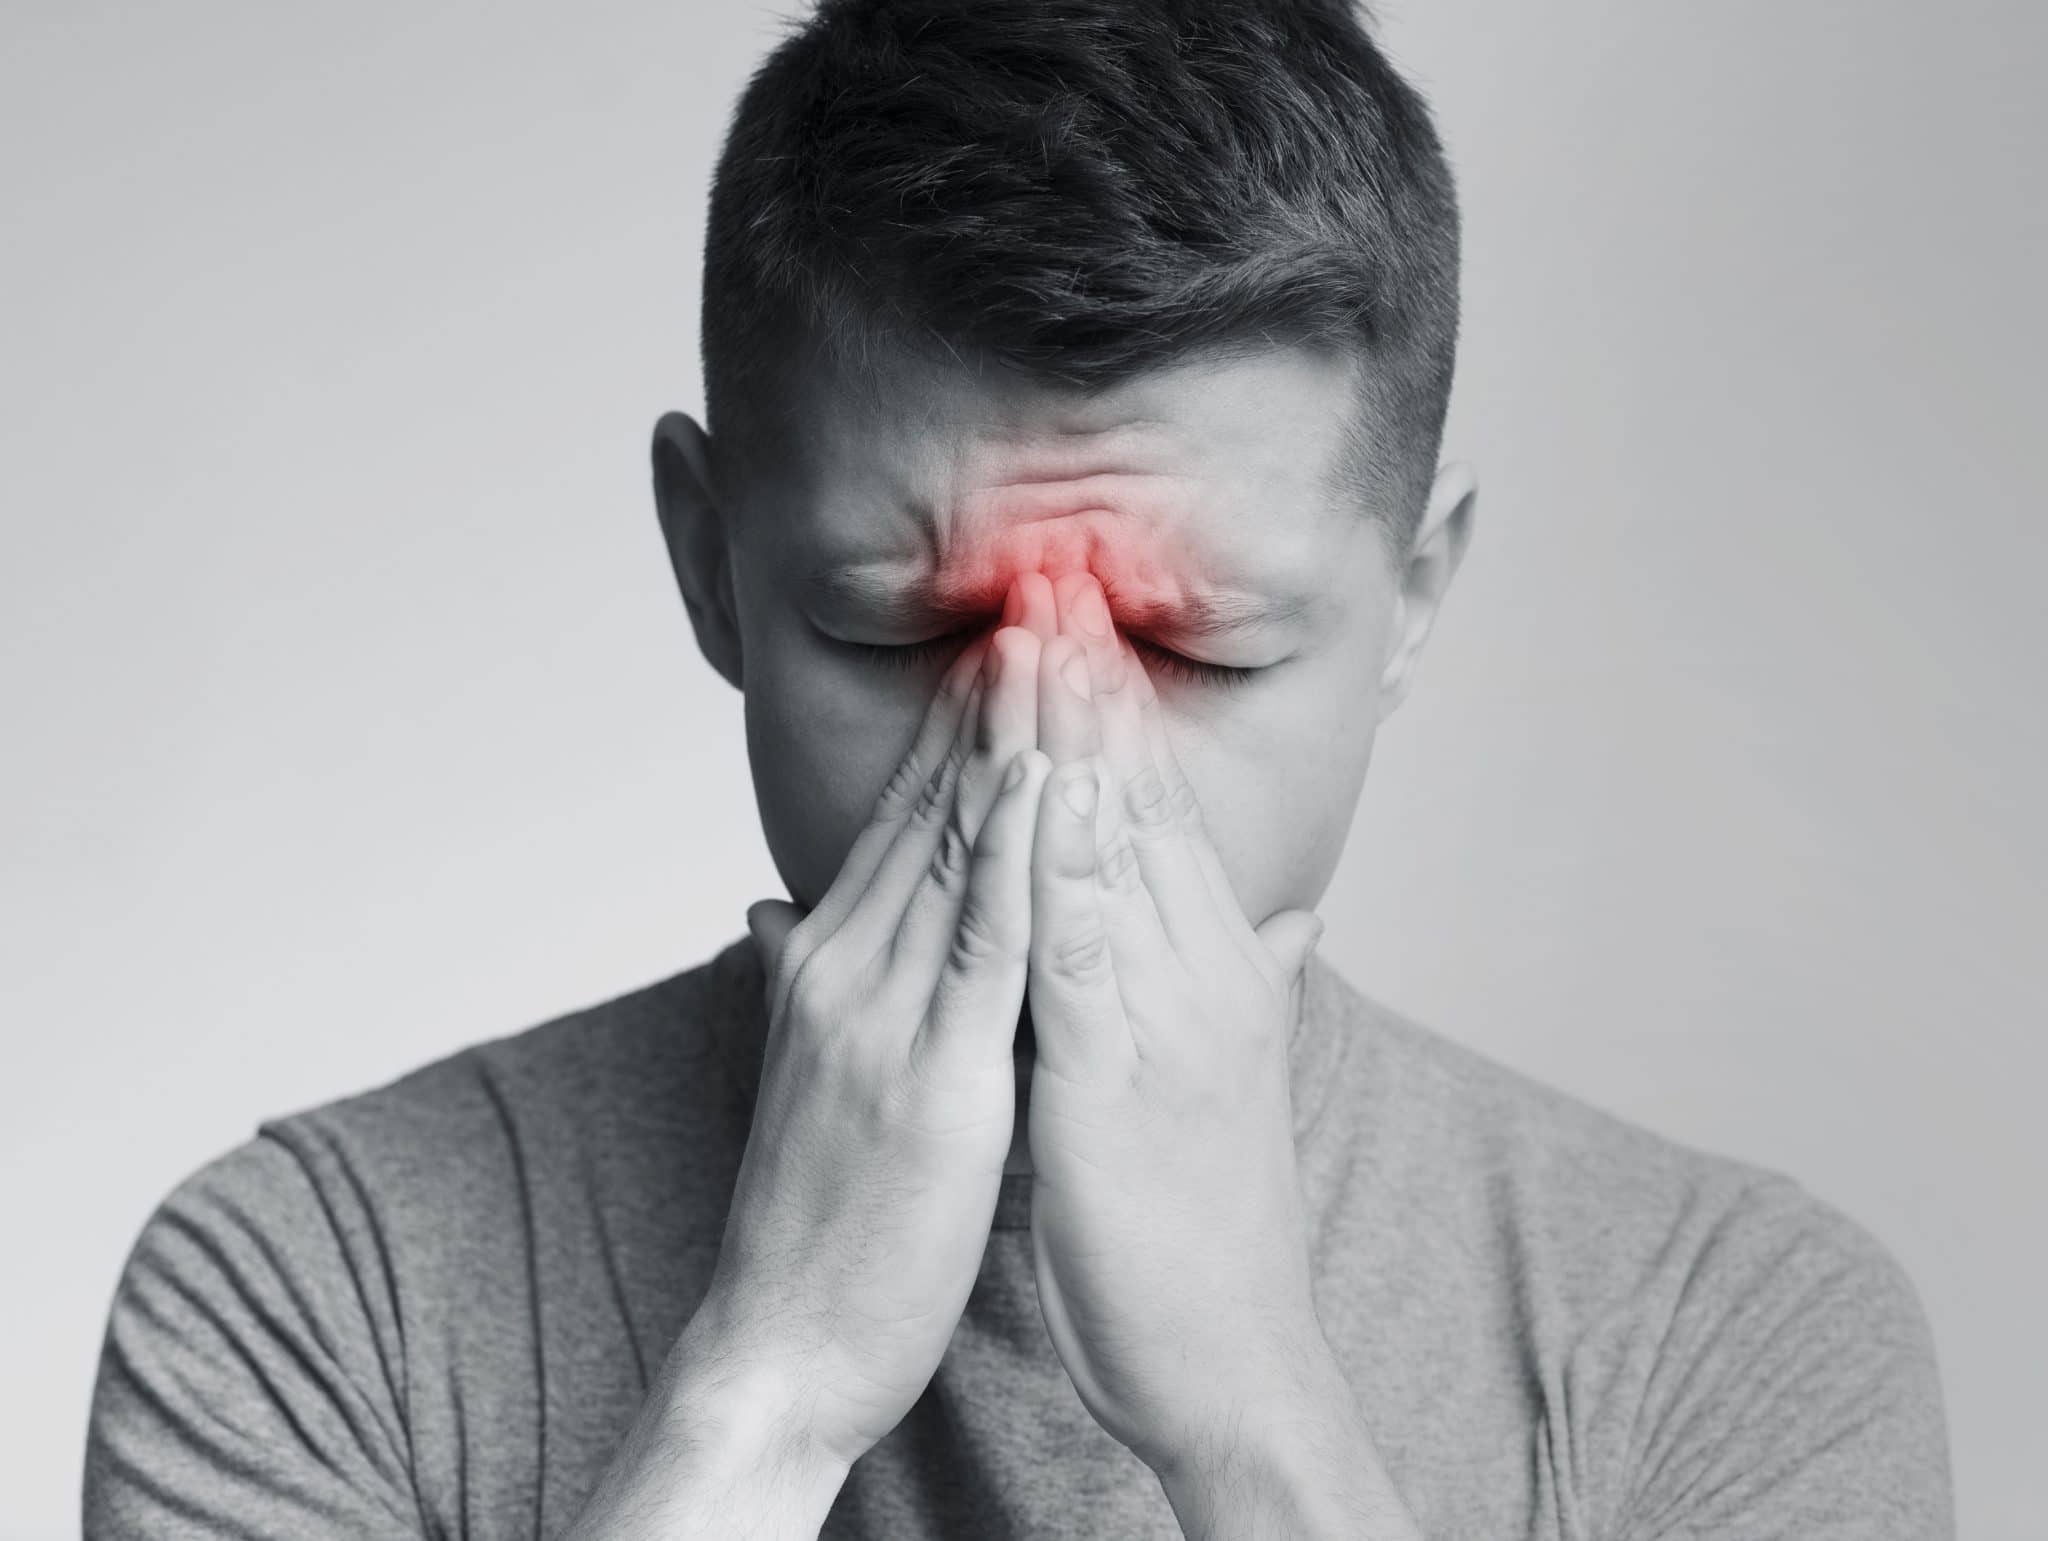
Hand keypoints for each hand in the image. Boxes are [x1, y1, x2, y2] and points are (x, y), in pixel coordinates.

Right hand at [708, 625, 1049, 1471]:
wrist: (776, 1341)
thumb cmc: (812, 1217)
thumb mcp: (806, 1078)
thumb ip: (800, 984)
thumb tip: (776, 917)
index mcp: (833, 968)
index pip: (903, 821)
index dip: (957, 728)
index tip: (1008, 643)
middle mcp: (848, 968)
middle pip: (927, 807)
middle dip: (988, 699)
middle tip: (1038, 594)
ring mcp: (882, 1015)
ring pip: (954, 850)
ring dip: (1006, 738)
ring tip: (1049, 639)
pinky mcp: (928, 1074)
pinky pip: (980, 945)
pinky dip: (1013, 855)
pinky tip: (1045, 780)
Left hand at [1021, 572, 1335, 1480]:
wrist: (1237, 1363)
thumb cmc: (1208, 1227)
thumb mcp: (1226, 1082)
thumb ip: (1249, 986)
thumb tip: (1287, 922)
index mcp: (1211, 972)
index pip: (1158, 814)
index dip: (1118, 713)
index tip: (1079, 620)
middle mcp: (1200, 974)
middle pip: (1142, 803)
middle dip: (1095, 685)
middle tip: (1058, 571)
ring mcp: (1167, 1019)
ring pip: (1118, 850)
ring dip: (1077, 735)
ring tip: (1043, 629)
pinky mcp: (1123, 1078)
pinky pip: (1086, 951)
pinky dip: (1063, 861)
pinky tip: (1038, 788)